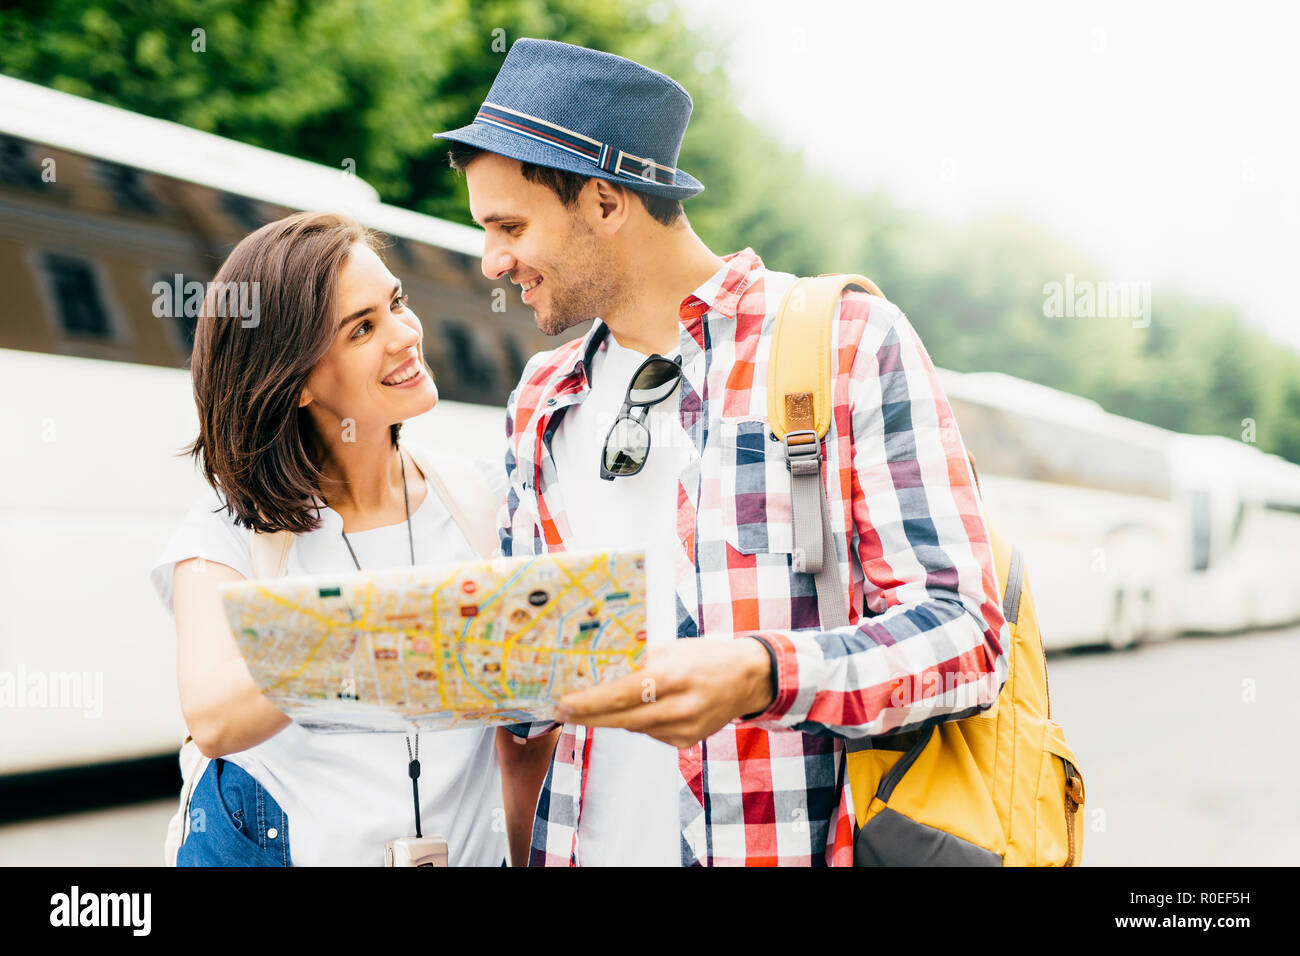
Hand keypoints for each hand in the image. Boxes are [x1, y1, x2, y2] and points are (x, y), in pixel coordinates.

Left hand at [555, 637, 773, 748]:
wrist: (748, 677)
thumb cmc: (706, 656)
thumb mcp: (671, 650)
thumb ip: (640, 666)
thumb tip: (601, 681)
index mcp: (672, 677)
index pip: (620, 695)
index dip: (588, 704)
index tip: (563, 705)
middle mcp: (679, 707)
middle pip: (622, 720)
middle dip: (589, 717)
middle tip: (563, 713)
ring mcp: (685, 728)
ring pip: (634, 728)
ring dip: (616, 718)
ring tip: (605, 704)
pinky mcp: (688, 741)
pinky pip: (651, 733)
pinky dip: (642, 721)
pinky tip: (650, 707)